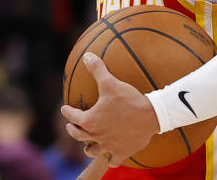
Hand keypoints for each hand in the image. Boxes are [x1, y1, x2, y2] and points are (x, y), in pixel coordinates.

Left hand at [60, 52, 158, 166]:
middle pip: (78, 136)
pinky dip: (110, 158)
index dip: (67, 111)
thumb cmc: (129, 99)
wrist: (151, 115)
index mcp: (90, 120)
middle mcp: (96, 136)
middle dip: (73, 130)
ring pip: (92, 151)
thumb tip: (87, 55)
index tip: (64, 108)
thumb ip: (97, 69)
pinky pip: (112, 160)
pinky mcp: (121, 152)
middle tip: (71, 126)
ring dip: (88, 148)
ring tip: (88, 145)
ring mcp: (108, 146)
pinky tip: (110, 155)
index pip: (72, 116)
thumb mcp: (110, 82)